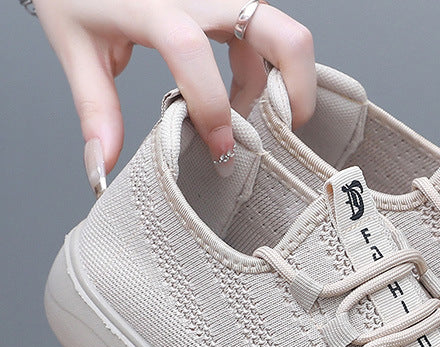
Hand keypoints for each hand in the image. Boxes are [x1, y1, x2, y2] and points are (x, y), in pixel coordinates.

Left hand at [33, 0, 315, 187]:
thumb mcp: (76, 46)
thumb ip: (96, 108)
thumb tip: (102, 170)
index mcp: (153, 5)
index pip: (192, 53)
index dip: (211, 107)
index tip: (219, 148)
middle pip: (281, 35)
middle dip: (296, 90)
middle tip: (284, 131)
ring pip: (283, 36)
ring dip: (277, 83)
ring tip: (245, 114)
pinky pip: (268, 33)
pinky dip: (266, 67)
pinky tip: (240, 90)